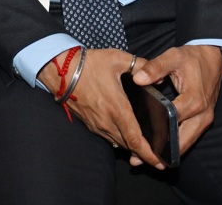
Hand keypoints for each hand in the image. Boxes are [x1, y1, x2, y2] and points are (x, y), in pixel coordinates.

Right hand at [37, 48, 164, 168]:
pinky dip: (120, 140)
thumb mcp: (118, 59)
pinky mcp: (90, 124)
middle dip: (144, 154)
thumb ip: (140, 65)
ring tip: (145, 148)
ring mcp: (97, 125)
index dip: (149, 153)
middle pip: (129, 146)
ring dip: (132, 148)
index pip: (135, 139)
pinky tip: (126, 135)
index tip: (160, 162)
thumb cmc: (90, 64)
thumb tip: (158, 77)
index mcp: (117, 108)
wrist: (61, 71)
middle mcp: (107, 122)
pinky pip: (108, 137)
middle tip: (158, 158)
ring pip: (118, 143)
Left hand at [133, 45, 221, 161]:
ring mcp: (204, 120)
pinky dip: (175, 146)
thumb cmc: (192, 58)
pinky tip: (159, 149)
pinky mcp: (203, 122)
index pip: (171, 121)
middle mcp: (202, 114)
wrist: (213, 57)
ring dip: (168, 152)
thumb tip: (137, 79)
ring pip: (186, 144)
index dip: (154, 130)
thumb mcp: (173, 56)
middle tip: (138, 158)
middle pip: (180, 141)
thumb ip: (154, 68)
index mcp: (194, 99)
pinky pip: (189, 138)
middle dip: (160, 151)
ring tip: (144, 158)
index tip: (137, 138)